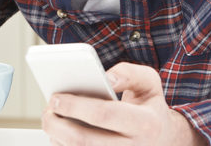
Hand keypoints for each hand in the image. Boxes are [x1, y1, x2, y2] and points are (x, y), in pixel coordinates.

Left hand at [42, 63, 205, 145]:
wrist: (163, 139)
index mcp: (145, 123)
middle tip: (47, 109)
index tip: (56, 97)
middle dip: (57, 124)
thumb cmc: (150, 108)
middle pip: (84, 141)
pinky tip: (60, 134)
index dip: (75, 106)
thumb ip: (129, 73)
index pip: (104, 114)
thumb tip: (106, 77)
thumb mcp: (149, 82)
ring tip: (51, 119)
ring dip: (57, 137)